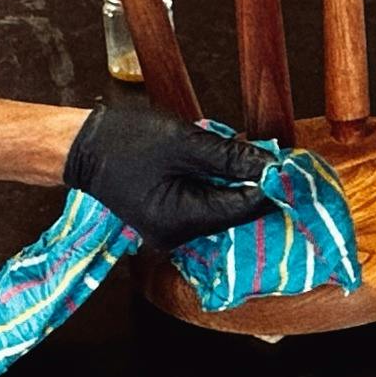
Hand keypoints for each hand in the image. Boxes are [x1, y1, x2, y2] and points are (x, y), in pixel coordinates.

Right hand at [62, 106, 270, 250]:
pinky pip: (205, 206)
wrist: (81, 147)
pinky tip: (229, 167)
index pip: (242, 209)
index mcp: (182, 220)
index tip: (294, 164)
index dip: (271, 186)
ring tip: (256, 157)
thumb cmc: (127, 140)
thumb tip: (272, 165)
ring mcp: (172, 231)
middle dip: (257, 186)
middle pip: (235, 214)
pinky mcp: (169, 220)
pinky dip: (220, 187)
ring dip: (239, 184)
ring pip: (222, 210)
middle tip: (280, 158)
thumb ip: (231, 157)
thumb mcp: (185, 142)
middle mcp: (179, 235)